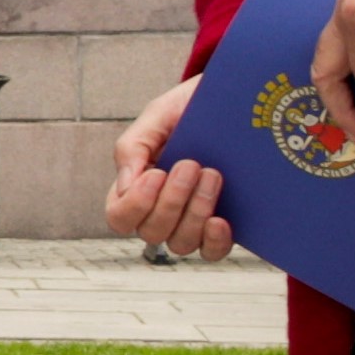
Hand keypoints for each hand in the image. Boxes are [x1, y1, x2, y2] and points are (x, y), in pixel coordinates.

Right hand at [106, 75, 239, 261]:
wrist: (234, 102)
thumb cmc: (188, 109)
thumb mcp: (157, 116)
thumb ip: (132, 146)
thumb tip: (125, 188)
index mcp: (136, 187)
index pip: (120, 216)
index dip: (136, 204)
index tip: (157, 173)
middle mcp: (160, 211)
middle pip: (151, 232)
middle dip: (172, 201)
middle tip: (192, 164)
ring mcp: (190, 222)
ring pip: (180, 243)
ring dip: (195, 213)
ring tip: (213, 176)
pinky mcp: (219, 227)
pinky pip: (210, 252)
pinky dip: (214, 241)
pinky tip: (221, 220)